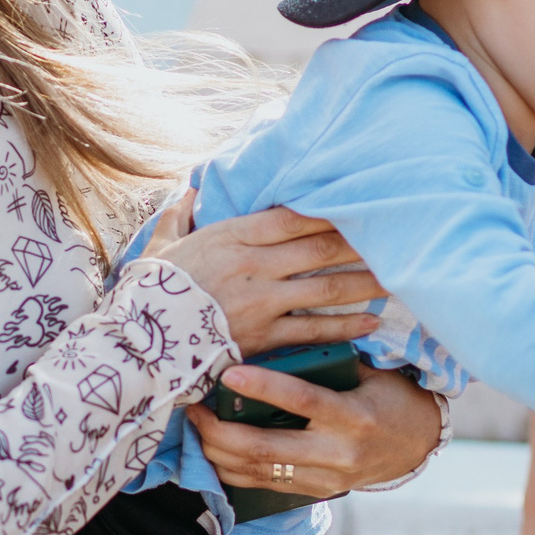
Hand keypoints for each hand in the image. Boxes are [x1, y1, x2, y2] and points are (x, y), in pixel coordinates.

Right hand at [145, 196, 381, 356]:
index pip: (292, 216)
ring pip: (326, 286)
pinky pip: (315, 328)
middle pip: (320, 247)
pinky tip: (372, 321)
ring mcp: (262, 300)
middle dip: (361, 242)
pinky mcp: (265, 336)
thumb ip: (179, 217)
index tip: (357, 205)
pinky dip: (347, 325)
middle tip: (395, 237)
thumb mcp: (161, 246)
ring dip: (365, 281)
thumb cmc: (149, 293)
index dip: (329, 210)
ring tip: (396, 277)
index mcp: (232, 235)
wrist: (138, 343)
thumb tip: (190, 191)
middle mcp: (253, 263)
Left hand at [186, 363, 441, 499]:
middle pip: (266, 449)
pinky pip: (264, 485)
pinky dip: (233, 470)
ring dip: (218, 452)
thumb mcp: (366, 372)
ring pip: (258, 472)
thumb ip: (327, 362)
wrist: (416, 443)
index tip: (229, 372)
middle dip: (221, 432)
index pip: (303, 400)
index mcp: (355, 416)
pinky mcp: (316, 493)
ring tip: (196, 427)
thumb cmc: (387, 394)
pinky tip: (213, 451)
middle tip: (195, 408)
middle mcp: (339, 453)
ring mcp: (326, 479)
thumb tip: (276, 335)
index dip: (264, 387)